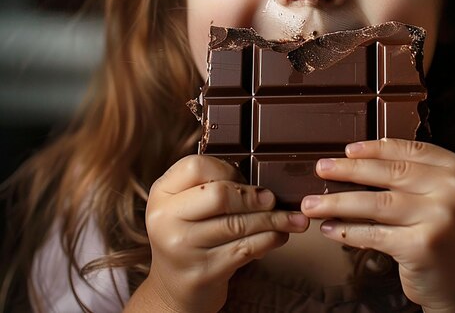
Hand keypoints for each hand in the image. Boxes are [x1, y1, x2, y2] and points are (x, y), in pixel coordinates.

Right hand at [134, 155, 308, 312]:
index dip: (227, 169)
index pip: (196, 167)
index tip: (245, 179)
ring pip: (238, 223)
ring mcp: (182, 249)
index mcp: (161, 194)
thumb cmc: (190, 235)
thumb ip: (212, 186)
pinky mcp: (203, 273)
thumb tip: (262, 184)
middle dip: (253, 196)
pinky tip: (280, 236)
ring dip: (272, 219)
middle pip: (219, 194)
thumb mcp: (187, 205)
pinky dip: (269, 239)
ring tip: (292, 219)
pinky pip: (245, 249)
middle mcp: (165, 220)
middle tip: (272, 199)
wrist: (174, 288)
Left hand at [300, 139, 454, 312]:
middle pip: (388, 172)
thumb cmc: (439, 233)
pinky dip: (347, 231)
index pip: (408, 150)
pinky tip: (329, 229)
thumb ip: (411, 173)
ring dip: (337, 203)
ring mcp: (439, 218)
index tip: (347, 150)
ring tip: (312, 203)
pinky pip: (374, 233)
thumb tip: (356, 156)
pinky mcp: (421, 246)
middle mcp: (453, 190)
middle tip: (321, 168)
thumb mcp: (437, 194)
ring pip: (375, 203)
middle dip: (347, 170)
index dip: (373, 148)